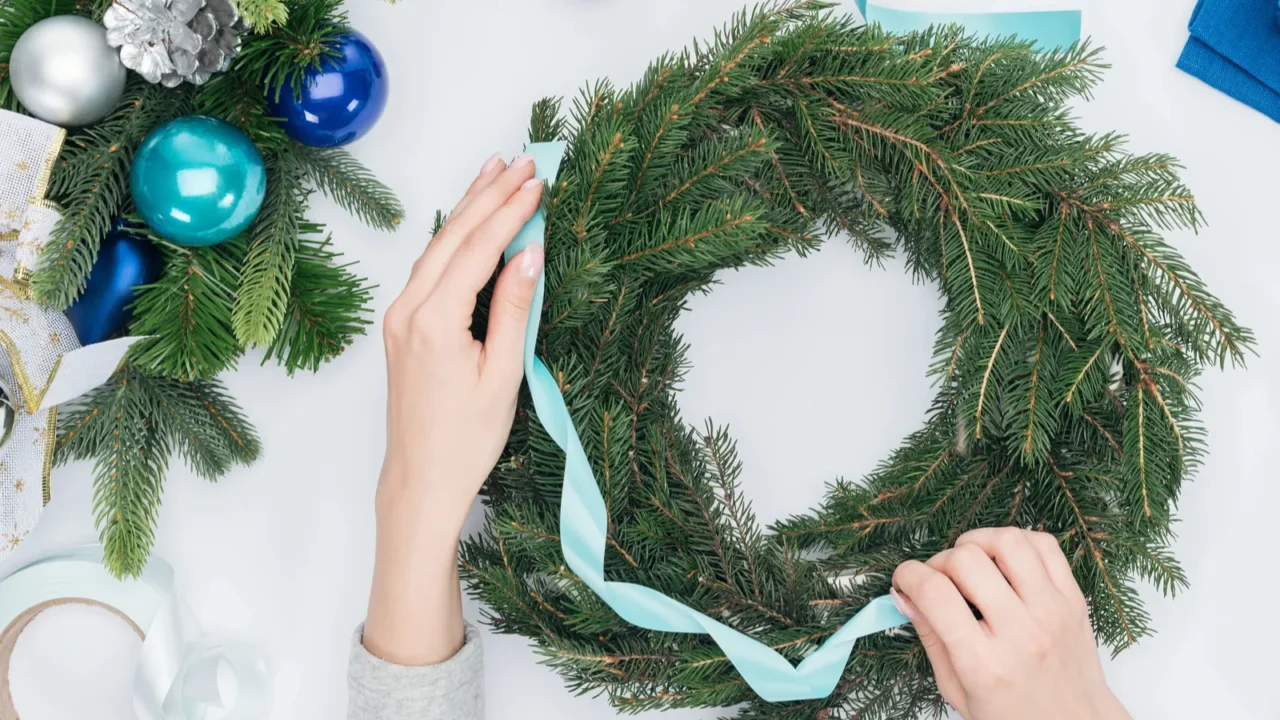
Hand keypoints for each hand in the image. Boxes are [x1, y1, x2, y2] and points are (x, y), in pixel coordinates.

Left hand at [363, 152, 544, 665]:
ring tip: (495, 173)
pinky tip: (468, 221)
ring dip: (467, 209)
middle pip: (451, 236)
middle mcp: (408, 310)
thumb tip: (530, 252)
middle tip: (520, 161)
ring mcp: (399, 317)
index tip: (537, 182)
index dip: (510, 212)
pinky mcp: (401, 326)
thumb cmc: (466, 438)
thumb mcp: (503, 373)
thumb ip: (515, 308)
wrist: (420, 479)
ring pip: (436, 247)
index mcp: (434, 321)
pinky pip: (428, 267)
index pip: (477, 249)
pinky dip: (452, 238)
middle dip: (487, 195)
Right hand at [891, 528, 1130, 719]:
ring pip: (1008, 542)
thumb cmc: (1013, 714)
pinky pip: (1044, 545)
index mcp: (985, 665)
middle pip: (966, 561)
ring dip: (977, 542)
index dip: (909, 576)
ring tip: (970, 561)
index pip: (935, 595)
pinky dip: (1016, 540)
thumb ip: (930, 639)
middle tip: (938, 578)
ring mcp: (1052, 612)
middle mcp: (1021, 633)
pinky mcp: (1074, 600)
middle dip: (939, 561)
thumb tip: (903, 595)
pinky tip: (1002, 559)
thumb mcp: (957, 690)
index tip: (904, 580)